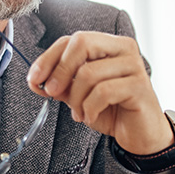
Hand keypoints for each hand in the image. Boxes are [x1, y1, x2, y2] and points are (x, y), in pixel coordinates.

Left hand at [27, 31, 172, 154]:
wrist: (139, 134)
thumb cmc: (112, 110)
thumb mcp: (79, 95)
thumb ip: (61, 84)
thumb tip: (37, 80)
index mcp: (108, 44)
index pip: (72, 40)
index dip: (49, 58)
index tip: (34, 79)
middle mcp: (123, 49)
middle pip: (82, 43)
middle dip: (60, 70)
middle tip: (52, 92)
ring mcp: (133, 65)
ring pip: (89, 73)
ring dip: (76, 99)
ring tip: (79, 113)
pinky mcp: (139, 86)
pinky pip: (103, 92)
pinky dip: (89, 108)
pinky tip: (91, 116)